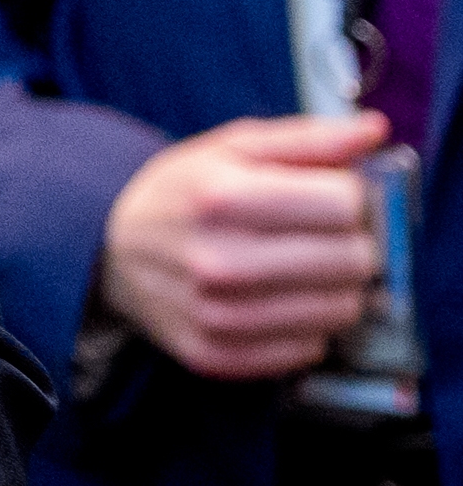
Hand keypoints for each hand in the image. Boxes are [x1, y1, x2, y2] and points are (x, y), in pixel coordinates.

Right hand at [97, 111, 387, 378]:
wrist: (111, 251)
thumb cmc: (183, 194)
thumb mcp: (232, 148)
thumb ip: (308, 138)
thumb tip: (374, 130)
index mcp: (221, 197)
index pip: (346, 204)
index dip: (349, 197)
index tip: (329, 198)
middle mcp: (216, 261)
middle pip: (353, 260)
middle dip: (351, 243)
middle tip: (321, 237)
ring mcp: (216, 315)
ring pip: (341, 310)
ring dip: (333, 288)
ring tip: (301, 270)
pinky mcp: (216, 355)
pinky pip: (309, 349)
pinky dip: (305, 326)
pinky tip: (277, 302)